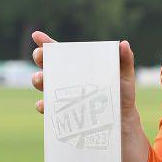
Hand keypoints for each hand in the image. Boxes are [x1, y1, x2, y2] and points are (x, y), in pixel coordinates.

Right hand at [30, 31, 149, 161]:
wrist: (121, 124)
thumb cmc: (122, 96)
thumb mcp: (125, 78)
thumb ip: (125, 60)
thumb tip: (124, 44)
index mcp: (79, 67)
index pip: (60, 53)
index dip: (46, 43)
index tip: (37, 36)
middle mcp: (67, 80)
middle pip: (47, 65)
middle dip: (41, 59)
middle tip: (41, 57)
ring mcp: (62, 96)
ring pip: (43, 85)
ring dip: (38, 80)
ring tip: (42, 80)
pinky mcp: (62, 114)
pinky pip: (47, 109)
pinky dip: (43, 105)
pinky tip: (44, 104)